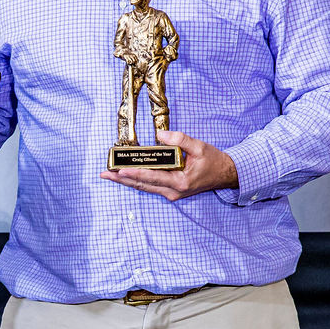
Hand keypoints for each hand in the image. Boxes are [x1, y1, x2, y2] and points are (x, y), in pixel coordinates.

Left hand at [100, 130, 238, 201]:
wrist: (224, 174)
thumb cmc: (213, 161)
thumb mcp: (199, 147)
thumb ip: (180, 139)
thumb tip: (160, 136)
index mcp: (181, 182)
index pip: (153, 177)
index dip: (135, 173)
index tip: (120, 170)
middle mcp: (173, 191)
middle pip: (143, 185)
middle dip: (122, 178)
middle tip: (105, 174)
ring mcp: (171, 193)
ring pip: (144, 187)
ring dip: (126, 180)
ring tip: (109, 175)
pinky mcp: (170, 191)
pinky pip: (149, 186)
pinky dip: (136, 180)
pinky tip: (124, 175)